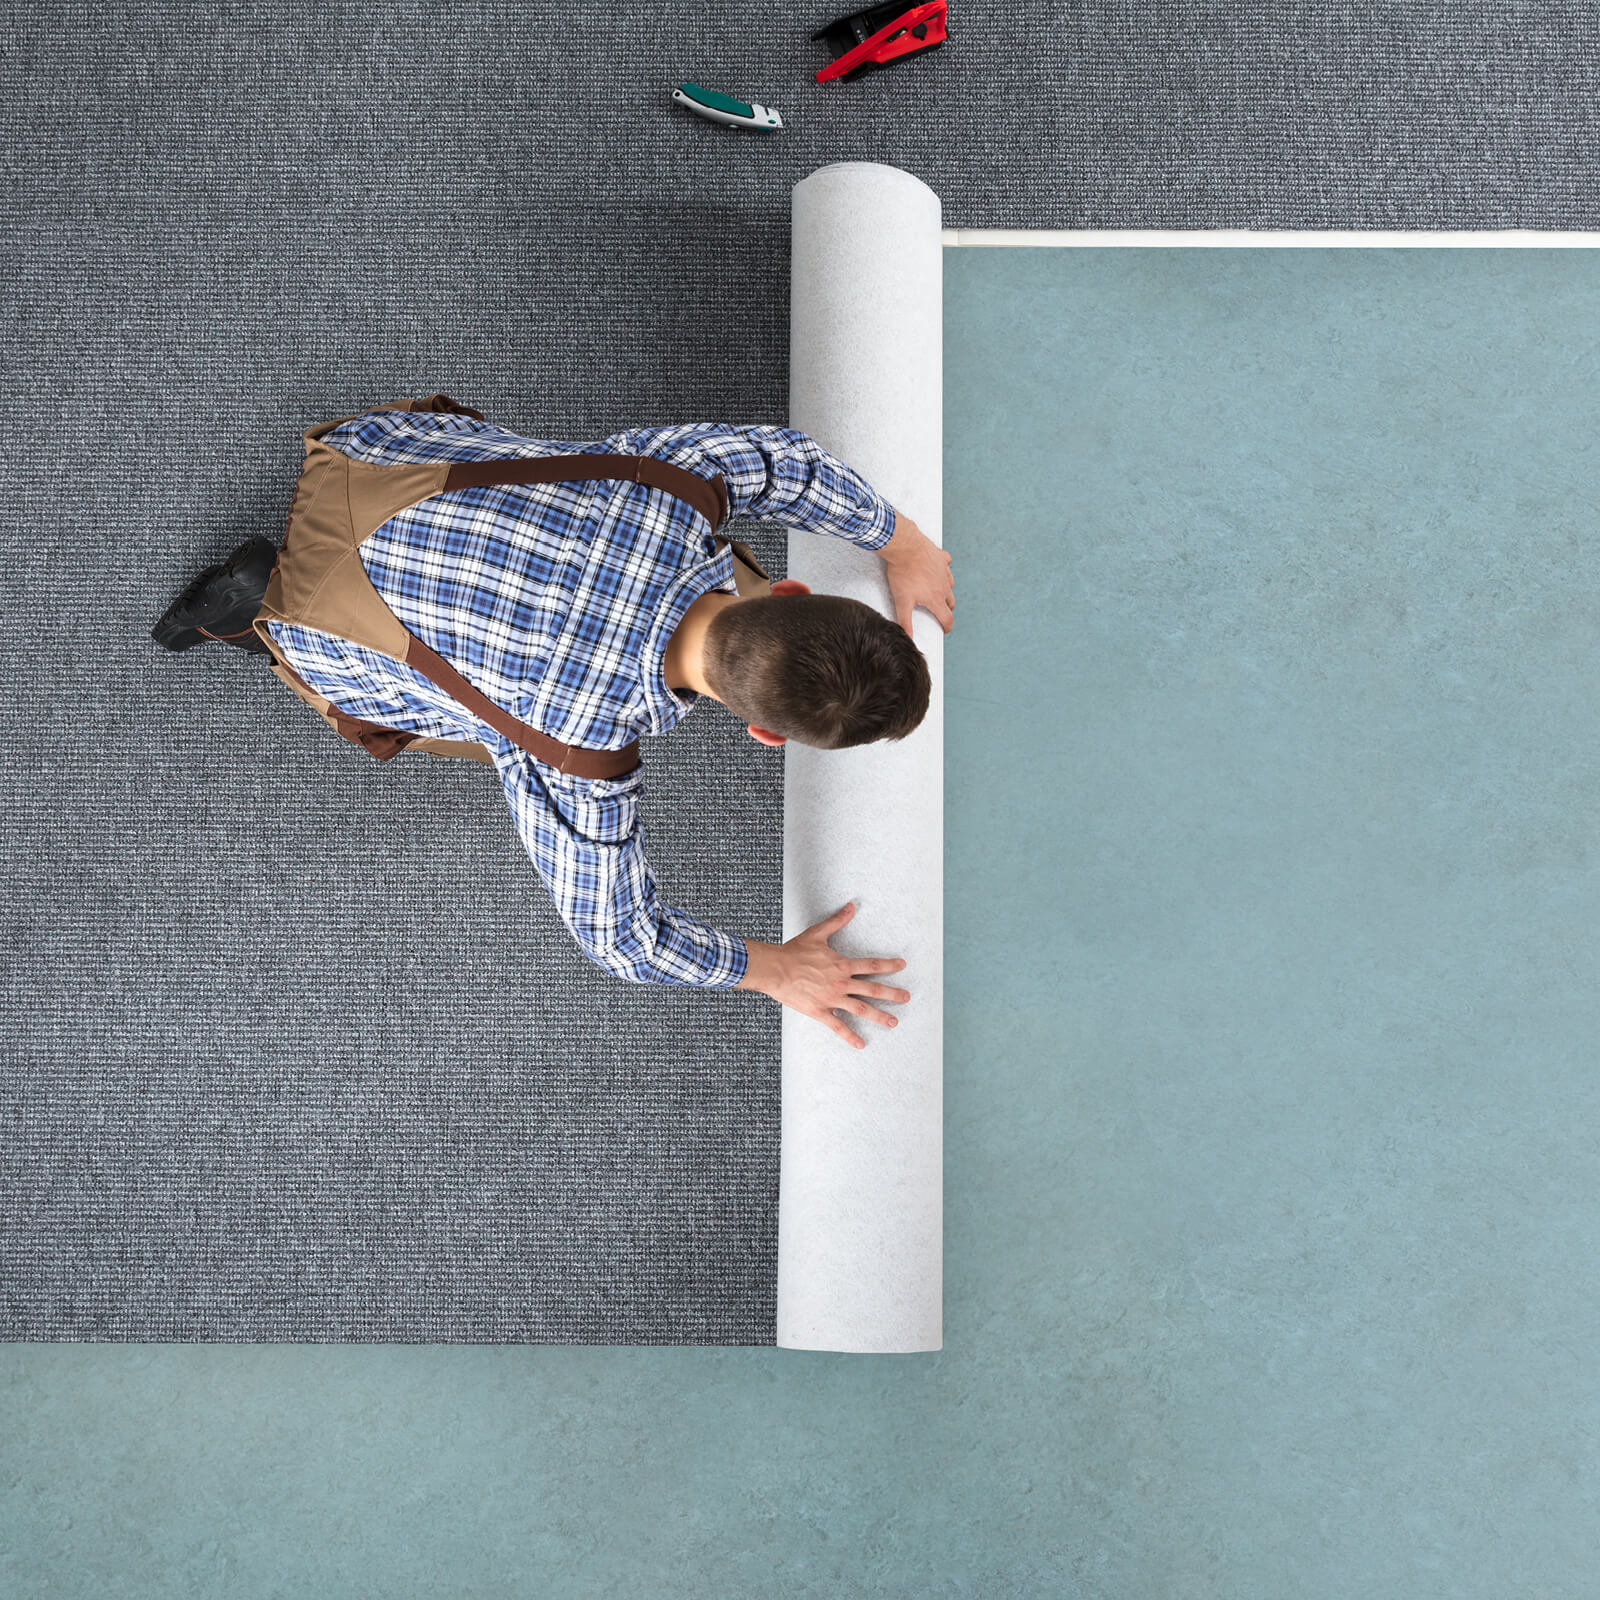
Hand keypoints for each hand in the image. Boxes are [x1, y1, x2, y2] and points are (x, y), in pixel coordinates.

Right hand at [737, 902, 910, 1049]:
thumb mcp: (817, 934)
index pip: (871, 966)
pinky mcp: (820, 1011)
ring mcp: (832, 998)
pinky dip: (850, 1036)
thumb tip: (850, 907)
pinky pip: (838, 1026)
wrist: (775, 969)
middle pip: (873, 989)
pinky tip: (861, 1044)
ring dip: (879, 1016)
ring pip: (861, 1009)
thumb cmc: (794, 951)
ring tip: (893, 1022)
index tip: (902, 966)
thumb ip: (837, 921)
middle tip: (907, 998)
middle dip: (892, 994)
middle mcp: (841, 983)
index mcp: (842, 965)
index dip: (889, 965)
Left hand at [881, 510, 954, 636]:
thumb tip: (908, 638)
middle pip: (951, 602)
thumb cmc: (902, 573)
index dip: (947, 627)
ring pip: (950, 584)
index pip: (947, 618)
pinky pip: (947, 564)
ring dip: (946, 590)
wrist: (905, 546)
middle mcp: (944, 586)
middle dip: (946, 609)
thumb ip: (905, 621)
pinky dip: (943, 568)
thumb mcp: (902, 601)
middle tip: (939, 611)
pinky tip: (936, 567)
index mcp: (936, 599)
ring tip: (936, 591)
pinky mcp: (941, 557)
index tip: (945, 630)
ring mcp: (944, 570)